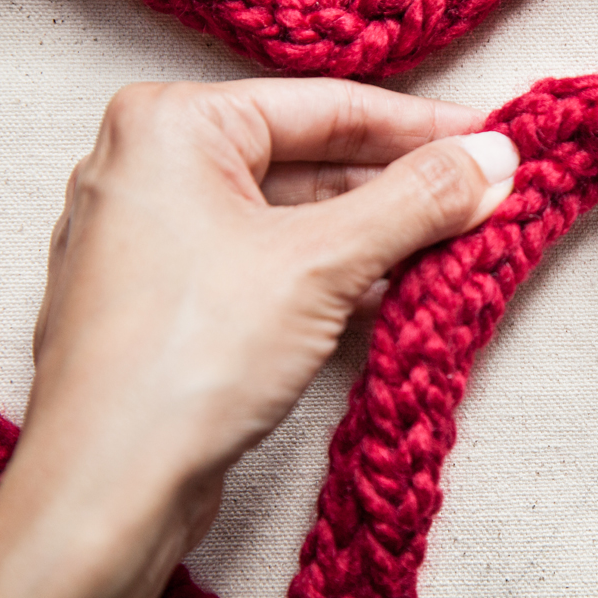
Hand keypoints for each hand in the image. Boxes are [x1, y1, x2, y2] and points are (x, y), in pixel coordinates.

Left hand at [0, 78, 518, 597]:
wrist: (105, 490)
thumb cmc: (180, 363)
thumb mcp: (322, 264)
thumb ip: (417, 202)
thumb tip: (492, 160)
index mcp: (171, 124)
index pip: (328, 106)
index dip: (422, 126)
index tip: (490, 138)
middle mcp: (153, 164)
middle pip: (311, 156)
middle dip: (401, 182)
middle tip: (483, 191)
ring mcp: (156, 231)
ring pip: (292, 211)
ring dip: (374, 229)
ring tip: (455, 238)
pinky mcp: (171, 292)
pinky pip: (268, 256)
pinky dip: (332, 267)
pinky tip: (395, 283)